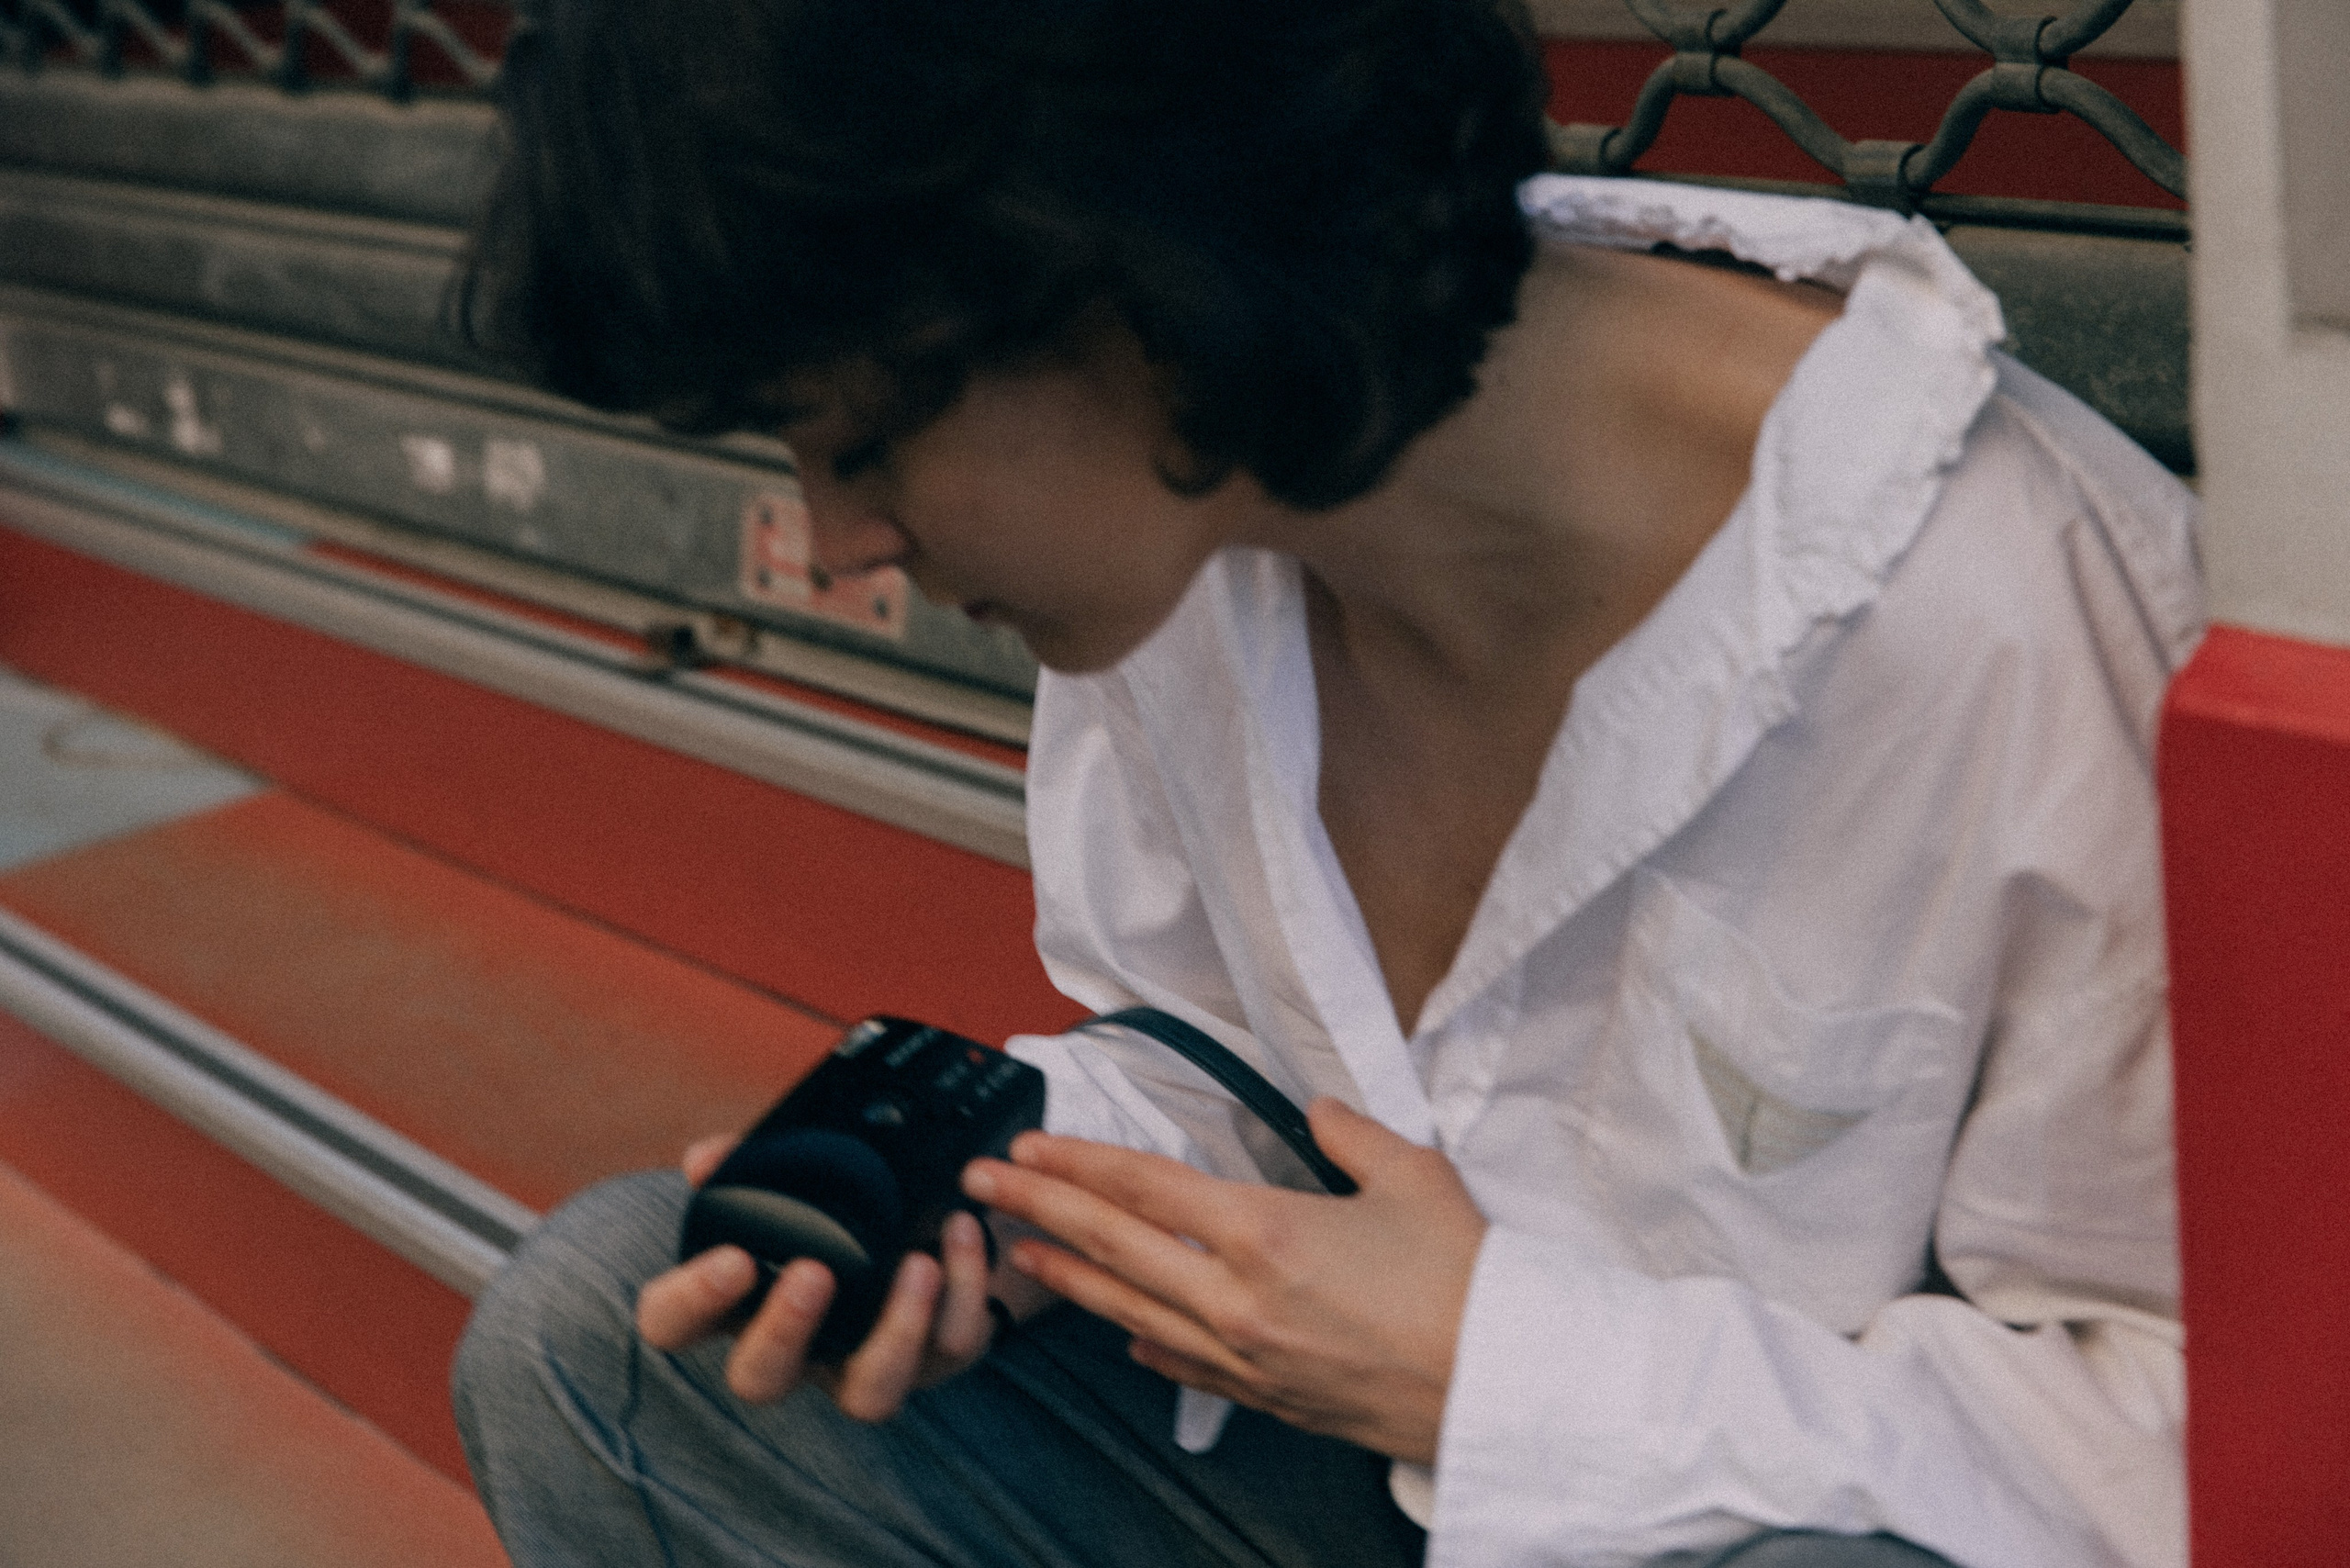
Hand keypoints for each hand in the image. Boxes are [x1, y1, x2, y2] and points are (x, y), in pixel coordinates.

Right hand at [634, 1135, 999, 1420]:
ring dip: (895, 1331)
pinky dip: (965, 1288)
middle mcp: (796, 1348)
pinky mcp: (934, 1358)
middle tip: (812, 1274)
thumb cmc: (829, 1211)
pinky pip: (951, 1346)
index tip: (731, 1257)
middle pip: (760, 1379)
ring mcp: (863, 1363)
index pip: (673, 1323)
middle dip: (782, 1332)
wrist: (917, 1222)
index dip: (689, 1301)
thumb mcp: (786, 1179)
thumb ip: (745, 1166)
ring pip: (869, 1395)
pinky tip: (961, 1232)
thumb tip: (707, 1160)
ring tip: (916, 1265)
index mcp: (740, 1301)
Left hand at [961, 1099, 1486, 1463]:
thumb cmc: (1466, 1281)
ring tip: (1020, 1252)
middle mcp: (1237, 1297)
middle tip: (982, 1184)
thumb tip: (1317, 1108)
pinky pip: (1182, 1366)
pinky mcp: (1266, 1397)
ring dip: (1068, 1277)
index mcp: (1265, 1231)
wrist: (1501, 1387)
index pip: (1143, 1184)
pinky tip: (1119, 1333)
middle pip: (1112, 1243)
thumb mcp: (1413, 1175)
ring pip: (1130, 1309)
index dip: (1076, 1160)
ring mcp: (1244, 1355)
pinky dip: (1141, 1341)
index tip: (1027, 1145)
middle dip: (1037, 1208)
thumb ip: (1351, 1130)